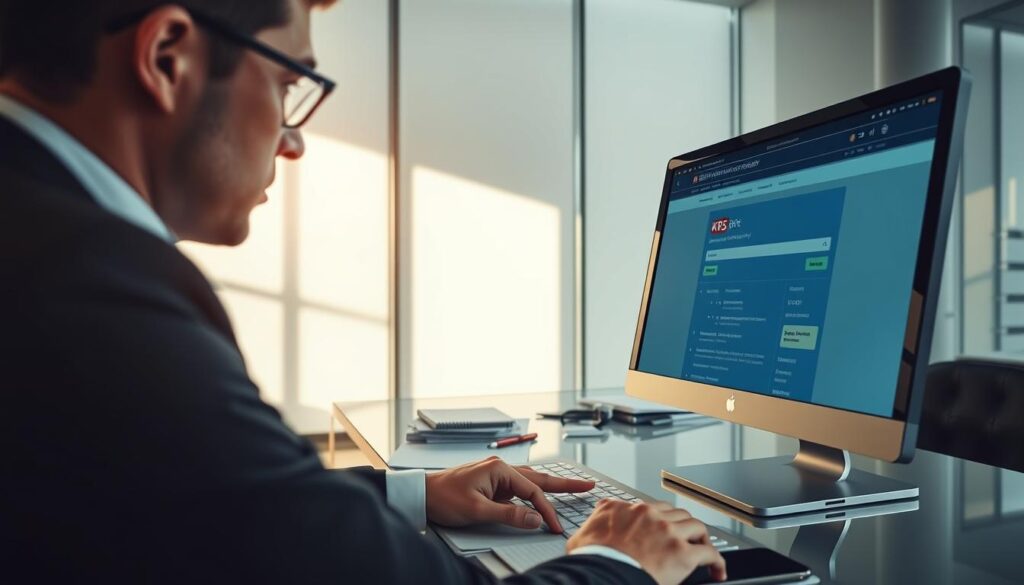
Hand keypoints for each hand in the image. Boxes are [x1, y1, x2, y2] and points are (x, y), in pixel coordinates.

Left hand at [425, 456, 594, 531]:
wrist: (420, 494)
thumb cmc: (444, 498)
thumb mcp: (477, 510)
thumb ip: (508, 515)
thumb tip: (535, 520)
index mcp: (499, 469)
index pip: (533, 490)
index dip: (546, 510)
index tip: (555, 527)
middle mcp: (500, 468)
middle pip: (539, 477)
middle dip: (564, 484)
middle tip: (588, 484)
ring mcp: (495, 475)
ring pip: (529, 481)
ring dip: (550, 487)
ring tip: (571, 487)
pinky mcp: (490, 483)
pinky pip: (517, 488)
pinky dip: (532, 493)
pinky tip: (538, 499)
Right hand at [567, 499, 726, 584]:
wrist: (602, 572)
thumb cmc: (593, 559)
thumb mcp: (585, 533)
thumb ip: (596, 519)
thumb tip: (595, 517)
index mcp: (630, 510)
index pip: (655, 508)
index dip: (664, 519)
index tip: (666, 528)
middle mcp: (652, 516)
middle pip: (679, 514)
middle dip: (685, 527)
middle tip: (688, 539)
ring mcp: (669, 533)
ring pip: (697, 527)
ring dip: (702, 540)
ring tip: (704, 552)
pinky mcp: (683, 554)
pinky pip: (710, 554)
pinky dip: (717, 562)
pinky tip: (718, 571)